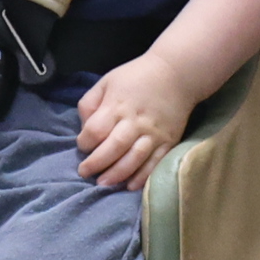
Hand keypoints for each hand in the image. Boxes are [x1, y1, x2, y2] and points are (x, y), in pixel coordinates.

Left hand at [75, 56, 197, 187]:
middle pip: (114, 147)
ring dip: (117, 174)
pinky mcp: (168, 141)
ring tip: (104, 184)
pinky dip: (143, 176)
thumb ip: (89, 104)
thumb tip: (84, 129)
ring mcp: (154, 133)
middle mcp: (135, 121)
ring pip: (134, 158)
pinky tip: (130, 186)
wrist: (176, 73)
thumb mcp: (106, 81)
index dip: (85, 142)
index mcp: (117, 105)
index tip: (83, 145)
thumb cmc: (136, 77)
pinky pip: (155, 163)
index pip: (96, 129)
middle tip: (85, 172)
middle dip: (97, 163)